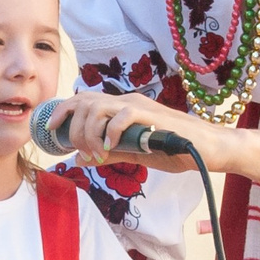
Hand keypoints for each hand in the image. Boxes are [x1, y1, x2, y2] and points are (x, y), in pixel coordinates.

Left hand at [49, 90, 223, 175]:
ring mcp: (139, 106)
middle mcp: (127, 101)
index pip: (82, 100)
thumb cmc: (175, 149)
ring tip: (97, 152)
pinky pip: (122, 115)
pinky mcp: (152, 115)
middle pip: (84, 102)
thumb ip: (109, 153)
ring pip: (97, 107)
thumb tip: (81, 158)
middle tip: (82, 151)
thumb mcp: (135, 153)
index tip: (51, 130)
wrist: (208, 148)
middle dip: (73, 128)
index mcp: (121, 107)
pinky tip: (112, 147)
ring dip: (89, 132)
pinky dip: (110, 131)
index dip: (62, 112)